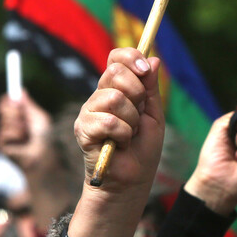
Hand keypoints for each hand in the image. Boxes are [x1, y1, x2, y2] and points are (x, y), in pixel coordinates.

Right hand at [0, 90, 55, 173]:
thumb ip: (29, 105)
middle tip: (23, 115)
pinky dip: (16, 134)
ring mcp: (3, 133)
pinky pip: (5, 132)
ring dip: (19, 125)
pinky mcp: (0, 143)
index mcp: (17, 115)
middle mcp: (8, 122)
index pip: (6, 102)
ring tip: (27, 133)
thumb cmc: (44, 137)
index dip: (8, 98)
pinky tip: (22, 141)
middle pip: (3, 107)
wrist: (43, 155)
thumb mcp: (39, 117)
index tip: (12, 95)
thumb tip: (21, 90)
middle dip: (14, 109)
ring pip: (4, 120)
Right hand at [68, 48, 163, 236]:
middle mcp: (99, 96)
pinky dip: (123, 134)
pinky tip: (120, 144)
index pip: (116, 58)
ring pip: (113, 98)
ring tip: (130, 134)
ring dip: (131, 119)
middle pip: (114, 72)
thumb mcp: (153, 114)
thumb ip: (151, 88)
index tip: (145, 70)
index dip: (130, 57)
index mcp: (116, 89)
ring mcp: (89, 111)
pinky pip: (108, 121)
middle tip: (139, 115)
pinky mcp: (83, 129)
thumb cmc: (143, 148)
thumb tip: (153, 58)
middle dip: (136, 93)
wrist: (132, 178)